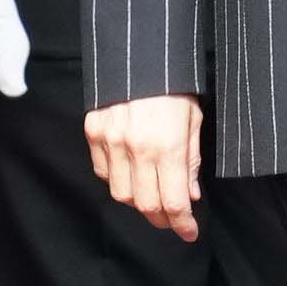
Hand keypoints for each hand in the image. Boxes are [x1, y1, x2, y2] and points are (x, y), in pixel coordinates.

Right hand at [86, 91, 202, 239]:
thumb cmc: (173, 85)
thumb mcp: (193, 120)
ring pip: (121, 193)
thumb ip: (191, 161)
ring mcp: (111, 140)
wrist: (139, 53)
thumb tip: (190, 195)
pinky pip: (103, 171)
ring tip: (153, 196)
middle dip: (162, 219)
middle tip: (173, 220)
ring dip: (139, 202)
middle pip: (146, 205)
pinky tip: (131, 174)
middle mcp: (136, 148)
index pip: (173, 201)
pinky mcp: (94, 131)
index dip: (182, 224)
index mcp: (167, 145)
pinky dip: (118, 180)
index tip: (189, 232)